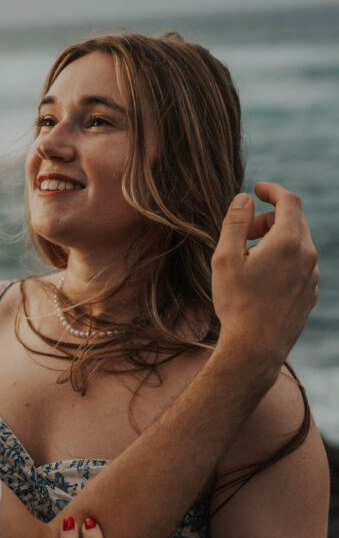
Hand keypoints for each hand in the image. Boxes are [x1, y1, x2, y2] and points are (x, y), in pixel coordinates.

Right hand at [212, 183, 318, 370]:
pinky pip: (300, 266)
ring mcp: (312, 277)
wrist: (255, 348)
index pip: (289, 201)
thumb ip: (235, 223)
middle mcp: (308, 256)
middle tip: (245, 233)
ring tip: (249, 261)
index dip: (273, 190)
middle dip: (269, 218)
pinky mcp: (310, 294)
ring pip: (298, 244)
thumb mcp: (225, 258)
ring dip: (275, 241)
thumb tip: (244, 199)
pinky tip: (261, 280)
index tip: (258, 189)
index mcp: (288, 242)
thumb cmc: (236, 303)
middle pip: (294, 221)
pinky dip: (283, 261)